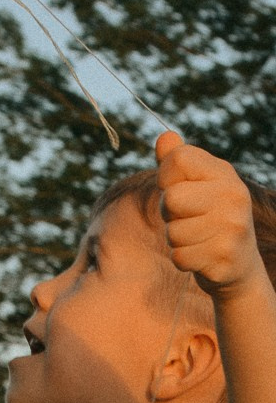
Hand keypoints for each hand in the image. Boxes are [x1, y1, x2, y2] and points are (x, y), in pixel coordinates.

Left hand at [155, 131, 261, 300]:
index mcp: (223, 172)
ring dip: (176, 241)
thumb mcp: (196, 187)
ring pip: (173, 233)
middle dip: (169, 215)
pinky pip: (180, 257)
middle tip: (187, 220)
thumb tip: (163, 137)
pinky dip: (183, 261)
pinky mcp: (224, 256)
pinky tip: (201, 256)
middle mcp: (233, 195)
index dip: (166, 179)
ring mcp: (232, 226)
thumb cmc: (208, 220)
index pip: (176, 160)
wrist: (239, 265)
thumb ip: (177, 163)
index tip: (180, 192)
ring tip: (197, 239)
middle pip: (170, 199)